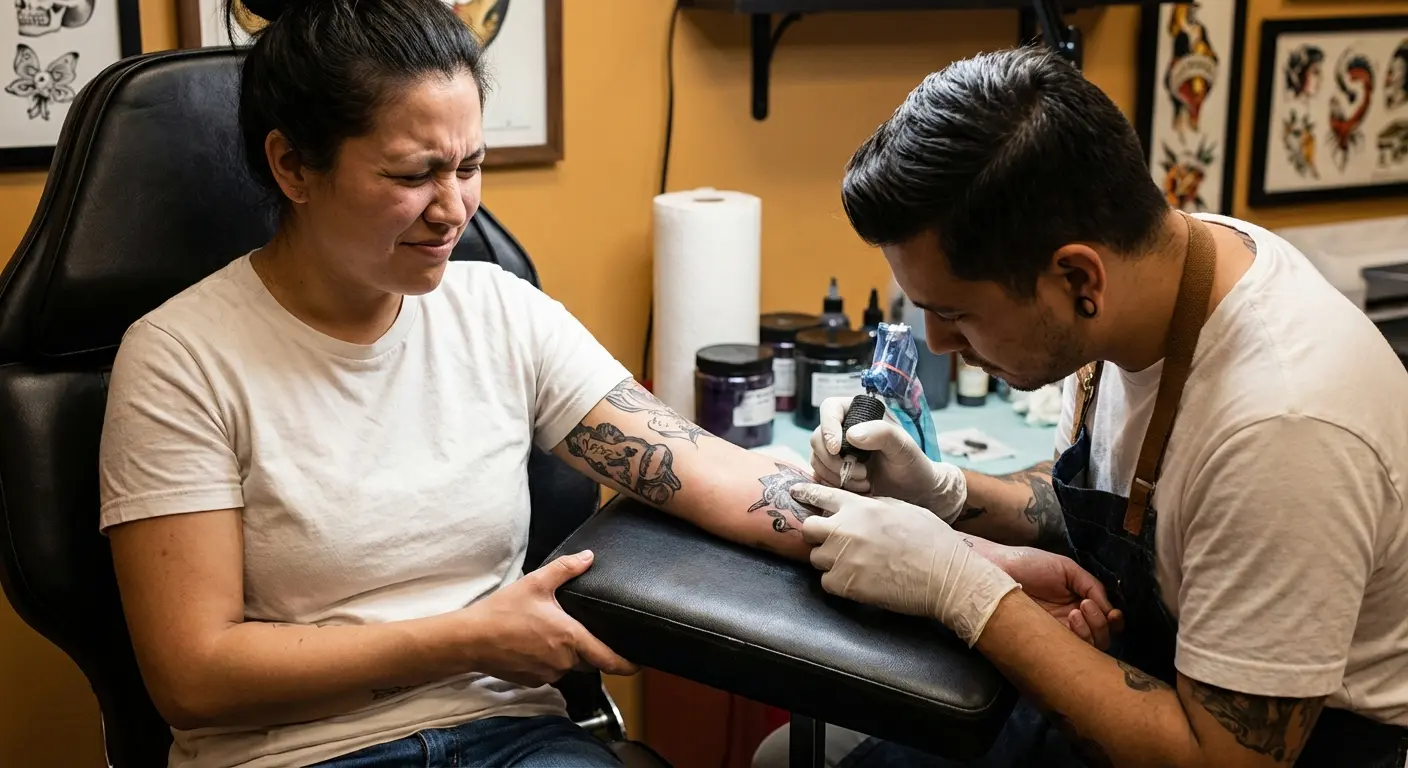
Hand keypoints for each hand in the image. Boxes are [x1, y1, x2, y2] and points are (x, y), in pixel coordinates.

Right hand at [458, 551, 638, 686]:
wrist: (470, 639)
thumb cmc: (502, 611)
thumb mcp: (536, 583)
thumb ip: (566, 569)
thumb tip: (589, 557)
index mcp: (570, 637)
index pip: (608, 658)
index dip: (627, 663)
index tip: (639, 664)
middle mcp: (563, 661)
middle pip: (589, 659)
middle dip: (589, 647)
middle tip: (580, 629)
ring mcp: (547, 674)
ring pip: (568, 665)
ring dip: (566, 652)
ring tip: (549, 631)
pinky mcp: (532, 681)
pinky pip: (550, 671)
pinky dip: (548, 659)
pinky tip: (533, 643)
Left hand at [791, 483, 1019, 645]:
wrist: (945, 576)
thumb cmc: (931, 540)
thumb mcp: (903, 508)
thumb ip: (874, 506)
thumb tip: (860, 508)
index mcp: (860, 507)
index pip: (820, 495)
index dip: (806, 494)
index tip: (795, 493)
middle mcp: (845, 529)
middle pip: (809, 529)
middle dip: (818, 535)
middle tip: (834, 543)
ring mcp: (843, 557)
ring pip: (817, 558)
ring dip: (830, 561)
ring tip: (853, 565)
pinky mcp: (846, 584)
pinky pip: (826, 582)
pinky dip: (837, 583)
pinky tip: (857, 581)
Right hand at [810, 396, 967, 521]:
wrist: (914, 490)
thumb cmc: (911, 463)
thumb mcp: (903, 446)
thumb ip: (882, 433)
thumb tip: (850, 434)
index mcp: (857, 413)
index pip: (829, 409)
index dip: (828, 428)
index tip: (838, 448)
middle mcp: (842, 430)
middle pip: (817, 438)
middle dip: (835, 460)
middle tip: (862, 473)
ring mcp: (835, 452)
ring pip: (817, 460)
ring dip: (837, 475)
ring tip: (864, 482)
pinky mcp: (831, 471)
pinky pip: (819, 476)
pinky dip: (834, 485)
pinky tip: (857, 489)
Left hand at [979, 544, 1123, 649]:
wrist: (996, 570)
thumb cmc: (1028, 564)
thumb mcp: (1066, 568)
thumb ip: (1091, 585)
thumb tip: (1112, 609)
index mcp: (1078, 603)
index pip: (1106, 621)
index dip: (1115, 621)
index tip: (1114, 613)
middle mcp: (1071, 622)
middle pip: (1102, 638)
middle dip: (1103, 625)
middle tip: (1087, 606)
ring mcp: (1058, 633)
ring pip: (1090, 648)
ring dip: (1093, 629)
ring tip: (1077, 610)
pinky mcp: (1044, 642)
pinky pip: (1070, 651)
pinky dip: (1080, 636)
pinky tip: (1071, 617)